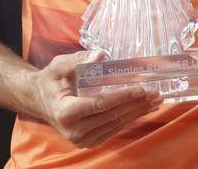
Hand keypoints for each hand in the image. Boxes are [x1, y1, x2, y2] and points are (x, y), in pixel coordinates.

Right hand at [34, 50, 162, 147]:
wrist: (41, 101)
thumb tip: (101, 56)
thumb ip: (79, 60)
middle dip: (136, 103)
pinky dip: (129, 118)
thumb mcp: (59, 66)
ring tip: (155, 100)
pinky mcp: (89, 141)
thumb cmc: (51, 81)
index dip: (122, 97)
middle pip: (111, 115)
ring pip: (115, 124)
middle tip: (155, 93)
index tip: (140, 89)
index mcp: (66, 112)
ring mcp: (81, 139)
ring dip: (137, 112)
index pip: (100, 104)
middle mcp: (74, 130)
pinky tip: (143, 109)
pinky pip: (113, 129)